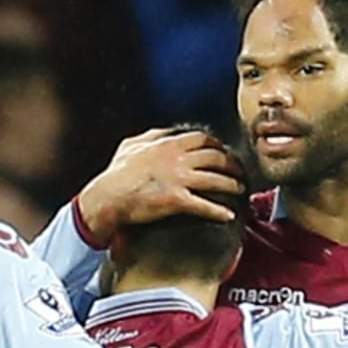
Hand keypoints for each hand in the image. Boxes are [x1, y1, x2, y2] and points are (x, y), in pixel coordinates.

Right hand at [76, 128, 243, 243]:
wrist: (107, 197)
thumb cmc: (116, 173)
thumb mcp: (132, 146)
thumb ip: (152, 136)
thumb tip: (165, 132)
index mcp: (168, 144)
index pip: (204, 139)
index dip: (220, 146)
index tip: (226, 153)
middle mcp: (177, 159)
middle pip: (217, 157)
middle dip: (233, 165)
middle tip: (240, 173)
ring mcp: (178, 179)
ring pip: (216, 179)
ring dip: (232, 185)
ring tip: (240, 190)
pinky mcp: (176, 201)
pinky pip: (204, 205)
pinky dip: (219, 212)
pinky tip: (228, 216)